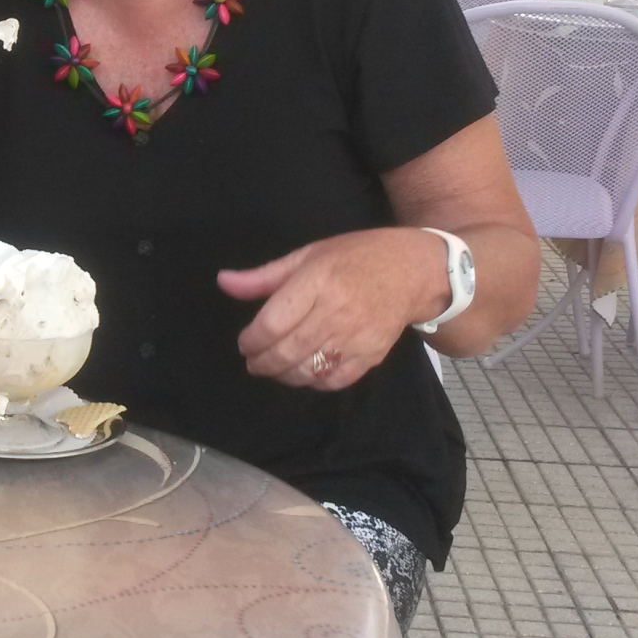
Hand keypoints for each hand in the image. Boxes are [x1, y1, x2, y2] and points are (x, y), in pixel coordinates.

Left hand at [217, 229, 445, 391]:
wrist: (413, 271)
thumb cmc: (356, 257)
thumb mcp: (308, 255)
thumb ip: (264, 276)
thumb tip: (223, 282)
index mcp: (318, 282)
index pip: (273, 323)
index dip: (252, 340)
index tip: (245, 343)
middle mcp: (337, 312)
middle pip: (287, 351)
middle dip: (262, 362)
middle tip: (254, 362)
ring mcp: (356, 337)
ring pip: (308, 370)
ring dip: (283, 375)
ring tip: (274, 368)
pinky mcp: (372, 355)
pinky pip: (335, 380)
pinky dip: (313, 382)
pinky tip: (304, 373)